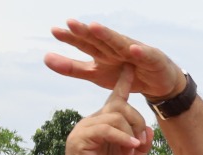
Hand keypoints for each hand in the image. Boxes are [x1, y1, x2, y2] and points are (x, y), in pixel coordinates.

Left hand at [45, 20, 185, 100]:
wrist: (157, 83)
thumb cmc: (125, 75)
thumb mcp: (95, 75)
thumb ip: (72, 67)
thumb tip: (45, 58)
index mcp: (101, 51)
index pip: (83, 43)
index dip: (70, 38)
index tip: (54, 31)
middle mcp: (115, 47)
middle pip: (99, 39)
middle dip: (86, 31)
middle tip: (71, 24)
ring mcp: (134, 51)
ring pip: (119, 43)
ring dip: (108, 36)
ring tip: (96, 28)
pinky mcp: (152, 58)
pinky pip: (145, 55)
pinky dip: (140, 52)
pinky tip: (133, 49)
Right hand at [60, 66, 153, 154]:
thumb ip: (141, 145)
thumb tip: (149, 130)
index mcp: (104, 122)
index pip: (115, 98)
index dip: (123, 83)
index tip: (131, 67)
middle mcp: (93, 120)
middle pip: (121, 105)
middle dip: (137, 121)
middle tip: (139, 142)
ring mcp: (86, 127)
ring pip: (115, 116)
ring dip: (130, 133)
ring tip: (131, 151)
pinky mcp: (81, 137)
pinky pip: (106, 129)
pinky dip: (122, 138)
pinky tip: (130, 147)